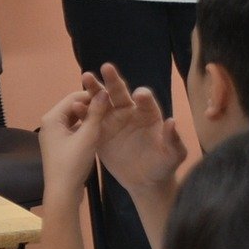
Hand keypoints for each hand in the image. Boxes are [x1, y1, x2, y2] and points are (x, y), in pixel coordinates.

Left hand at [38, 86, 106, 202]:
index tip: (112, 98)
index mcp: (52, 118)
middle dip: (91, 106)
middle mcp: (50, 123)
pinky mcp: (60, 144)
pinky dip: (85, 128)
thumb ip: (96, 114)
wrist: (62, 192)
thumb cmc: (73, 163)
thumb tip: (103, 92)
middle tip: (113, 107)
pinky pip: (74, 130)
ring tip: (109, 117)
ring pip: (74, 119)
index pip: (74, 97)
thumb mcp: (87, 137)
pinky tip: (100, 130)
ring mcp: (54, 134)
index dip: (93, 95)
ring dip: (90, 117)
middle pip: (73, 107)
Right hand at [89, 63, 186, 198]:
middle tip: (106, 67)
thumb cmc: (163, 165)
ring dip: (94, 89)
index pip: (145, 101)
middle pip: (120, 93)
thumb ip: (173, 140)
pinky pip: (90, 120)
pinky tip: (74, 106)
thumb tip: (172, 122)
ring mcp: (113, 120)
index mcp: (148, 114)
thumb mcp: (173, 156)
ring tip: (86, 77)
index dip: (143, 97)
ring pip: (102, 101)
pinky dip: (82, 112)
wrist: (144, 181)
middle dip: (113, 81)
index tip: (139, 95)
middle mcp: (129, 112)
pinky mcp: (100, 132)